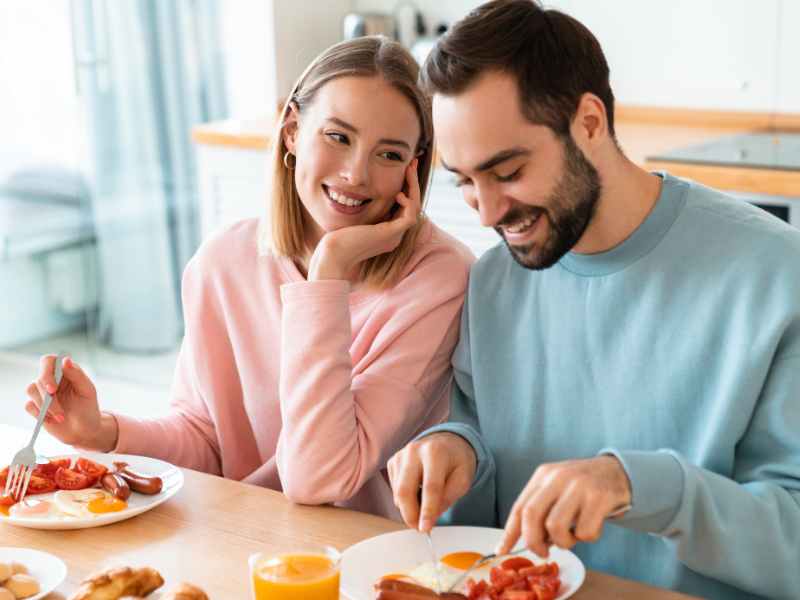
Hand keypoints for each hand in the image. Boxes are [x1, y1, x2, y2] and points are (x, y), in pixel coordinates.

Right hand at [24, 355, 117, 451]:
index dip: (47, 372)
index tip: (52, 389)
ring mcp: (42, 392)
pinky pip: (29, 405)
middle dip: (48, 397)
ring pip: (31, 390)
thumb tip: (65, 360)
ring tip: (61, 417)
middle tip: (60, 412)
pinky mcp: (35, 405)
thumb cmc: (88, 408)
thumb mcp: (87, 391)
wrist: (82, 431)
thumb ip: (77, 374)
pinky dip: (40, 414)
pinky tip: (53, 419)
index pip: (48, 361)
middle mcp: (51, 379)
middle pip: (39, 378)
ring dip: (46, 407)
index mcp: (65, 371)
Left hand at [308, 159, 421, 280]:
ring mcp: (394, 236)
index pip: (405, 206)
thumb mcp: (356, 216)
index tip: (405, 167)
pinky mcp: (390, 235)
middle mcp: (395, 235)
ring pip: (415, 209)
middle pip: (414, 205)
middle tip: (413, 163)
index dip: (407, 186)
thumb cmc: (338, 236)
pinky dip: (408, 203)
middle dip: (413, 182)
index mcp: (388, 231)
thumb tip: (363, 187)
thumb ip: (366, 206)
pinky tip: (398, 193)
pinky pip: (409, 218)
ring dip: (413, 188)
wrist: (333, 254)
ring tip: (409, 170)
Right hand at [387, 432, 476, 531]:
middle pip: (405, 490)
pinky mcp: (393, 462)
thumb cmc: (456, 461)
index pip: (430, 486)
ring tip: (425, 506)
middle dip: (410, 515)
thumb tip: (430, 518)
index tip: (425, 528)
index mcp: (435, 452)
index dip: (427, 510)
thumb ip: (448, 498)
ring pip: (397, 493)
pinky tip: (418, 493)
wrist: (447, 442)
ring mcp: (400, 455)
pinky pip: (394, 489)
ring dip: (409, 508)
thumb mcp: (463, 479)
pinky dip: (405, 499)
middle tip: (419, 528)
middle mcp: (414, 450)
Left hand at [496, 456, 631, 557]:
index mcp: (543, 475)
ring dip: (564, 542)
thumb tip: (526, 541)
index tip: (502, 550)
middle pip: (531, 516)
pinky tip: (592, 527)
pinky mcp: (599, 497)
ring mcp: (579, 486)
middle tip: (543, 551)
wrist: (616, 471)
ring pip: (556, 527)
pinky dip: (587, 537)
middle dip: (533, 542)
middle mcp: (558, 477)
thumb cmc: (581, 487)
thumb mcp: (556, 488)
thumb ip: (541, 509)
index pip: (519, 507)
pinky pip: (585, 531)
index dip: (509, 533)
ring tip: (572, 536)